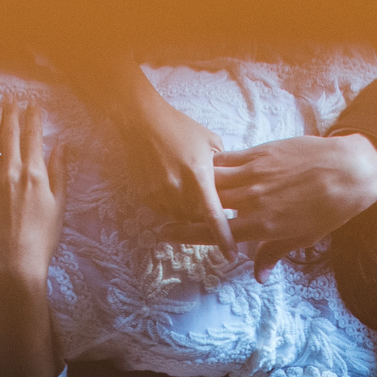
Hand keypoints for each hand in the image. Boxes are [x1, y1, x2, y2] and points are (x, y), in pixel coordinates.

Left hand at [0, 98, 66, 282]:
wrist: (17, 261)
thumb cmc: (44, 235)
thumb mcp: (60, 203)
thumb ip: (59, 171)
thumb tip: (60, 144)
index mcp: (34, 174)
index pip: (33, 136)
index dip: (33, 117)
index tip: (34, 104)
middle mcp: (11, 172)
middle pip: (9, 134)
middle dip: (11, 112)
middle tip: (11, 97)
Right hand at [123, 90, 233, 248]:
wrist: (143, 121)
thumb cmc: (180, 127)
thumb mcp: (211, 142)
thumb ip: (225, 166)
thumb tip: (234, 184)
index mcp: (199, 177)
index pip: (214, 217)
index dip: (223, 238)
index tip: (231, 256)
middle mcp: (178, 190)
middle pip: (199, 220)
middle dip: (208, 217)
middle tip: (214, 207)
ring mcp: (160, 193)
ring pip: (182, 217)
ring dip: (191, 211)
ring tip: (192, 190)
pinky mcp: (146, 194)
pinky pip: (165, 211)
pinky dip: (175, 205)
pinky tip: (176, 187)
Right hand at [159, 133, 376, 275]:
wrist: (349, 172)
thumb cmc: (330, 209)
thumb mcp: (303, 239)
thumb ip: (274, 255)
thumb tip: (259, 277)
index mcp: (260, 226)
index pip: (213, 232)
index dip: (186, 234)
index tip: (166, 233)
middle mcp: (251, 201)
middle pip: (205, 205)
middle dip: (183, 208)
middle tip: (168, 209)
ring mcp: (254, 175)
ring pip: (211, 179)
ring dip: (195, 184)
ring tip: (182, 187)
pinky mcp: (259, 153)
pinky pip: (228, 159)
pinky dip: (215, 164)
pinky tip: (206, 164)